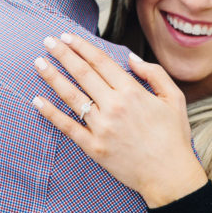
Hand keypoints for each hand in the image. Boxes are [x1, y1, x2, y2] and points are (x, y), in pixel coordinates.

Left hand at [32, 33, 207, 207]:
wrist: (170, 176)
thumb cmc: (173, 136)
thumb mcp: (174, 98)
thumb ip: (154, 73)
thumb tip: (131, 58)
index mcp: (132, 92)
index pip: (100, 61)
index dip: (82, 46)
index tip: (67, 36)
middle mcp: (114, 106)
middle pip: (82, 73)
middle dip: (62, 54)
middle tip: (47, 41)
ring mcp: (102, 127)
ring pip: (71, 96)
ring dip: (52, 77)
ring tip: (39, 63)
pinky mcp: (94, 147)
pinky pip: (68, 127)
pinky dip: (51, 113)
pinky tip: (37, 100)